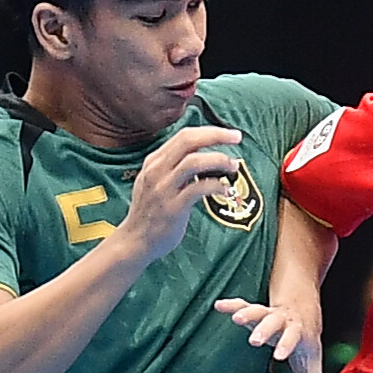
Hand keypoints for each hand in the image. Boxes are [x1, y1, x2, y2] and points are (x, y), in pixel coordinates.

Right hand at [115, 126, 244, 265]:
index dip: (209, 131)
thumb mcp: (156, 181)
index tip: (229, 134)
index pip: (184, 136)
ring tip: (232, 167)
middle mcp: (156, 170)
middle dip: (216, 135)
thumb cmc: (151, 211)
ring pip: (194, 162)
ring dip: (219, 160)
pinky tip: (225, 191)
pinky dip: (216, 186)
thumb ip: (173, 167)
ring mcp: (163, 188)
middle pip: (188, 141)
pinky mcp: (173, 208)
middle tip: (237, 138)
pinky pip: (198, 189)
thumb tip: (202, 155)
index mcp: (154, 161)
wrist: (135, 240)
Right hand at [214, 295, 324, 372]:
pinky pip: (242, 305)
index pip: (293, 337)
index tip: (278, 355)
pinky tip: (218, 305)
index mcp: (298, 332)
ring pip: (258, 310)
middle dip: (264, 329)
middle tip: (254, 340)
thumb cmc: (306, 345)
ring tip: (236, 319)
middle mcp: (283, 320)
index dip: (286, 345)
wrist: (305, 312)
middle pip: (274, 321)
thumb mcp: (312, 368)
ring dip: (247, 313)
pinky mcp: (256, 311)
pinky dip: (231, 305)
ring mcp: (268, 314)